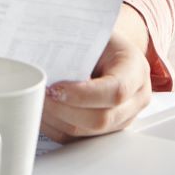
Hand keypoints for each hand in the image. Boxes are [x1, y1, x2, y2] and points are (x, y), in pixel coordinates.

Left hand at [41, 5, 153, 141]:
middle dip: (64, 110)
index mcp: (136, 69)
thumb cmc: (99, 41)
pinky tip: (44, 111)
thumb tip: (41, 60)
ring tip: (38, 101)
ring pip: (87, 133)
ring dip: (57, 120)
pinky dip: (56, 127)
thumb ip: (75, 47)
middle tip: (41, 95)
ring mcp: (123, 119)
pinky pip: (78, 139)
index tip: (56, 87)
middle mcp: (136, 99)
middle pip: (102, 119)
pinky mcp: (106, 132)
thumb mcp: (91, 34)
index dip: (83, 95)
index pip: (116, 90)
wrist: (107, 51)